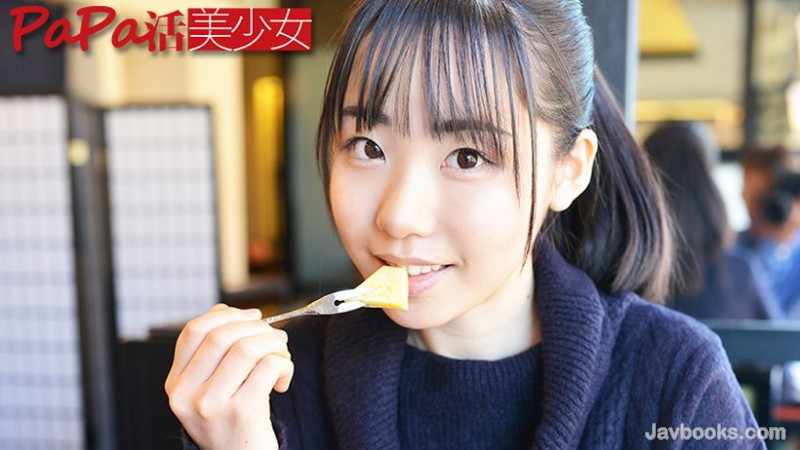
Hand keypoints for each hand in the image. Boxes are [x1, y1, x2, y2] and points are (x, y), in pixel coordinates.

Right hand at [165, 304, 293, 449]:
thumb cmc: (232, 422)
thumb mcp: (209, 390)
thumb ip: (212, 354)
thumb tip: (227, 311)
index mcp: (176, 384)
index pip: (194, 331)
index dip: (227, 315)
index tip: (253, 316)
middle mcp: (187, 394)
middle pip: (223, 334)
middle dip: (258, 327)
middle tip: (276, 338)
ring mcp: (212, 404)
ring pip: (247, 347)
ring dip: (275, 344)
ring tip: (282, 356)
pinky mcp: (242, 412)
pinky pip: (269, 366)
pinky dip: (285, 365)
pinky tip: (283, 379)